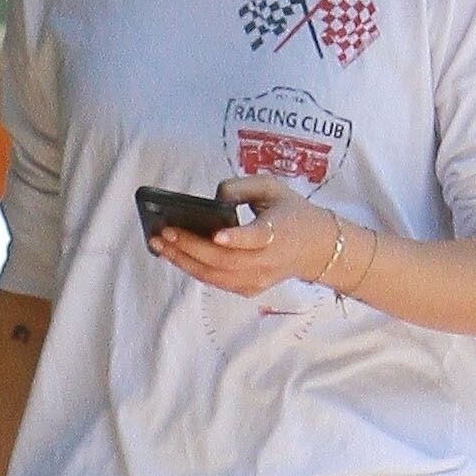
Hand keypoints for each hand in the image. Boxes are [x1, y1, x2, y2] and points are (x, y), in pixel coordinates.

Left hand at [150, 174, 341, 298]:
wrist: (317, 248)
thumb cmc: (291, 212)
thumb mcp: (273, 188)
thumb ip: (243, 187)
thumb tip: (214, 197)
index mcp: (278, 232)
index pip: (257, 238)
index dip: (236, 238)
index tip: (216, 234)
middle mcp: (267, 261)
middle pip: (224, 260)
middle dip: (190, 247)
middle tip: (163, 232)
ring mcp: (258, 279)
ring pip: (215, 276)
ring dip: (183, 261)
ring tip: (159, 245)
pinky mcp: (249, 289)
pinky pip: (215, 281)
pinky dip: (193, 269)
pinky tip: (173, 255)